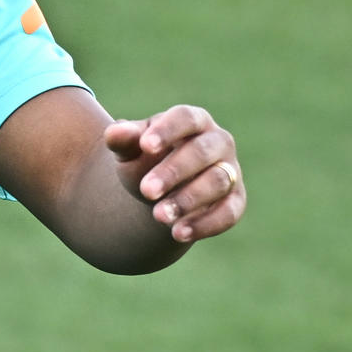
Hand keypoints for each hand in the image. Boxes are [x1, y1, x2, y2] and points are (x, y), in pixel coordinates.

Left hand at [103, 105, 245, 244]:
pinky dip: (204, 224)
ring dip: (187, 200)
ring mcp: (230, 171)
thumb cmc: (143, 158)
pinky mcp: (235, 201)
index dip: (168, 130)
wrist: (157, 190)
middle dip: (174, 171)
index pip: (186, 118)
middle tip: (146, 191)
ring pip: (217, 182)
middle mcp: (218, 142)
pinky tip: (178, 233)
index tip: (145, 145)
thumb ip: (122, 138)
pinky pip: (228, 212)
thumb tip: (115, 132)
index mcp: (193, 120)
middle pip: (202, 152)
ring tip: (158, 216)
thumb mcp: (128, 148)